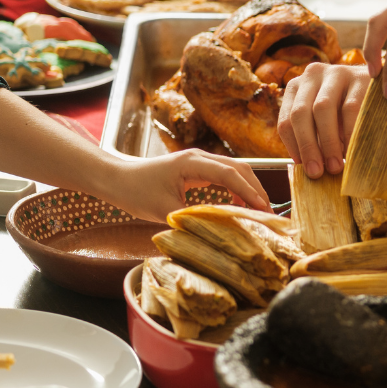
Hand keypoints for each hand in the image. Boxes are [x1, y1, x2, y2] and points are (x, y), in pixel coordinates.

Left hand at [98, 149, 270, 219]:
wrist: (117, 179)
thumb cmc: (136, 192)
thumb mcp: (164, 211)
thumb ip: (192, 218)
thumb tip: (218, 230)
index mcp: (192, 163)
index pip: (230, 175)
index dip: (250, 192)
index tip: (263, 210)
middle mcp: (200, 157)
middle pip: (240, 169)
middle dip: (257, 190)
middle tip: (269, 214)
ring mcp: (199, 161)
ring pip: (235, 170)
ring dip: (250, 189)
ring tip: (260, 211)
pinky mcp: (197, 168)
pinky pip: (225, 175)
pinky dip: (238, 189)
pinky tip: (240, 206)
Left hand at [278, 63, 370, 177]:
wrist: (384, 90)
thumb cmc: (348, 112)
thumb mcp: (326, 120)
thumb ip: (315, 137)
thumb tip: (309, 168)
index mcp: (297, 87)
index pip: (286, 120)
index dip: (293, 147)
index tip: (303, 168)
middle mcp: (312, 75)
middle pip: (300, 113)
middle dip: (307, 146)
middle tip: (317, 172)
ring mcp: (336, 72)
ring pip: (323, 108)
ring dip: (328, 142)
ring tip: (335, 166)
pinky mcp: (359, 77)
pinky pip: (351, 108)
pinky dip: (349, 133)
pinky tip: (352, 150)